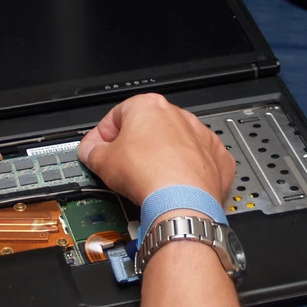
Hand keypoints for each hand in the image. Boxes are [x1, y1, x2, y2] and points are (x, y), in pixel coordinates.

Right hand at [78, 93, 234, 205]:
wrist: (182, 200)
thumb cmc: (149, 174)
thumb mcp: (103, 162)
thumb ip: (91, 151)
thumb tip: (89, 151)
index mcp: (149, 106)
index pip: (117, 115)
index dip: (103, 135)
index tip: (98, 150)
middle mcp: (178, 116)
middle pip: (148, 128)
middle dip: (133, 146)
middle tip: (121, 167)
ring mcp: (201, 136)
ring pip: (175, 144)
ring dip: (161, 158)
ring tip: (148, 180)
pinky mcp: (217, 158)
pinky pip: (198, 161)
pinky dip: (187, 172)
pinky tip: (174, 186)